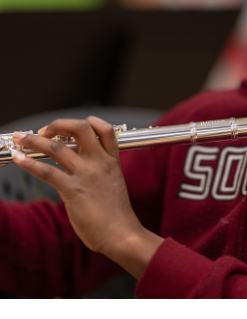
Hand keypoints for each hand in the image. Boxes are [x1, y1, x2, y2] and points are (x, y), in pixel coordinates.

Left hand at [10, 117, 162, 277]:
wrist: (120, 233)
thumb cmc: (115, 213)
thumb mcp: (113, 183)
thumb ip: (98, 170)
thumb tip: (76, 167)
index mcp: (112, 160)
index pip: (105, 128)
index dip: (87, 122)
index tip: (70, 129)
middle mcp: (99, 162)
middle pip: (80, 128)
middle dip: (58, 124)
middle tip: (44, 130)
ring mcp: (86, 174)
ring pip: (58, 147)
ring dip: (34, 140)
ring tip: (20, 138)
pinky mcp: (73, 190)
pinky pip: (48, 171)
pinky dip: (30, 163)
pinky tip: (19, 159)